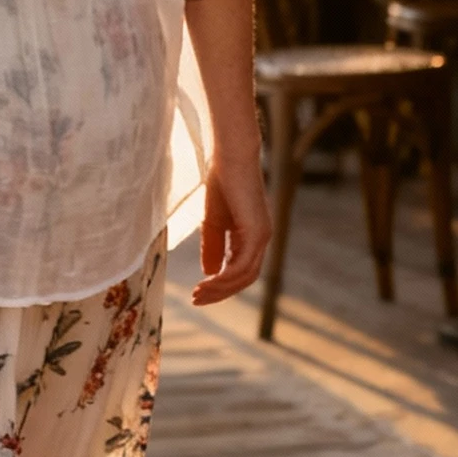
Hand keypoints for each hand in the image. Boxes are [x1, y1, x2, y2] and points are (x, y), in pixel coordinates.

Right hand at [191, 148, 270, 306]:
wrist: (230, 156)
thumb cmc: (222, 181)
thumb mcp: (213, 220)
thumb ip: (213, 246)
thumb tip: (210, 272)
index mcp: (252, 236)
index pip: (241, 271)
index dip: (221, 285)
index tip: (198, 293)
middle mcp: (261, 239)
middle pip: (244, 279)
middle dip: (220, 292)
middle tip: (196, 300)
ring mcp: (261, 236)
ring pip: (244, 276)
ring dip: (220, 289)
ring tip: (197, 294)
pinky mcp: (256, 232)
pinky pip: (241, 265)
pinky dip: (224, 277)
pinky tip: (206, 281)